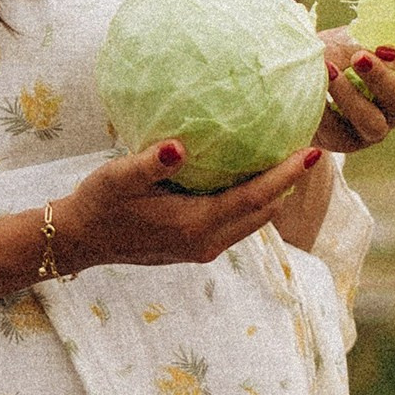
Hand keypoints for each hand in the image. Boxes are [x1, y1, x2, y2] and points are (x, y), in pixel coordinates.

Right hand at [53, 137, 328, 272]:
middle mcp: (205, 242)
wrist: (80, 240)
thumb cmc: (97, 203)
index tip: (313, 153)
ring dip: (273, 194)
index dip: (286, 176)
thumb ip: (148, 163)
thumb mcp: (117, 177)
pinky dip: (252, 202)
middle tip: (308, 147)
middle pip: (264, 213)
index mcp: (194, 225)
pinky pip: (237, 223)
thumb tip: (178, 146)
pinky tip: (248, 176)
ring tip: (287, 160)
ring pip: (253, 221)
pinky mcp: (195, 247)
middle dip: (290, 184)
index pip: (254, 200)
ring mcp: (202, 248)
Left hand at [314, 36, 394, 159]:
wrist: (295, 71)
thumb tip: (391, 41)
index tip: (385, 49)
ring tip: (329, 71)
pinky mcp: (346, 141)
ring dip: (352, 98)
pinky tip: (313, 92)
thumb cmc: (331, 49)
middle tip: (356, 57)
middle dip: (379, 77)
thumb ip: (376, 38)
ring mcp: (374, 127)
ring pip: (375, 123)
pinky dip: (326, 110)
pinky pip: (341, 132)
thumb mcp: (353, 36)